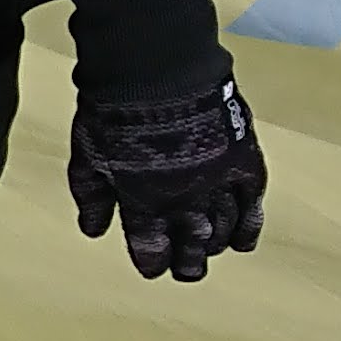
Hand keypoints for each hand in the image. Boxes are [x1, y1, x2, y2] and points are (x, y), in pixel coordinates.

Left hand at [69, 78, 264, 281]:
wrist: (156, 67)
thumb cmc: (113, 109)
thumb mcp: (87, 156)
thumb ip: (92, 197)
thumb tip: (93, 231)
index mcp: (143, 200)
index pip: (152, 247)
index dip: (153, 262)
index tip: (152, 270)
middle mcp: (184, 199)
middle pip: (192, 245)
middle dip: (188, 263)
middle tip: (185, 273)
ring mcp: (217, 182)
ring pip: (223, 230)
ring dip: (216, 247)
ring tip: (209, 254)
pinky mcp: (244, 162)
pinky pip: (253, 205)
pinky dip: (250, 227)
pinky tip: (244, 242)